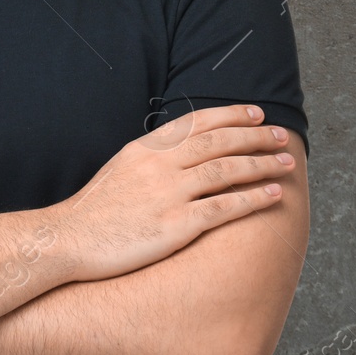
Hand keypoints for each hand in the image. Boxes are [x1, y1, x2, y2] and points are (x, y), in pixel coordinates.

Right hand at [51, 104, 296, 282]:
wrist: (67, 240)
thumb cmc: (93, 213)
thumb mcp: (119, 170)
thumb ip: (151, 160)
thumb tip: (179, 154)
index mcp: (146, 149)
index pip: (197, 122)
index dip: (231, 115)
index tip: (255, 114)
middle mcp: (160, 165)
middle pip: (219, 142)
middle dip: (256, 137)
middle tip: (282, 136)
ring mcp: (169, 194)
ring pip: (228, 170)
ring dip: (262, 164)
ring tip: (288, 163)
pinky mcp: (176, 226)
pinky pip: (224, 208)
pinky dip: (254, 199)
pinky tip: (274, 195)